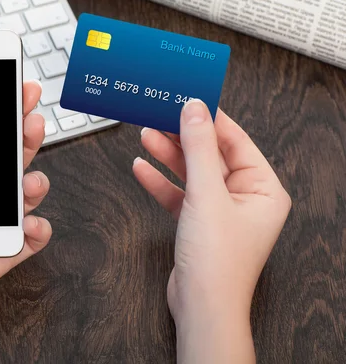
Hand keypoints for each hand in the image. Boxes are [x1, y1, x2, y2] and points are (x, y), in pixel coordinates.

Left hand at [0, 81, 50, 337]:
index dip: (0, 114)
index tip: (13, 90)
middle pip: (10, 159)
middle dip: (27, 136)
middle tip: (31, 119)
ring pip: (27, 194)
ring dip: (37, 181)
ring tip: (28, 182)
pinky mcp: (1, 253)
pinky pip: (32, 239)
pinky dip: (40, 229)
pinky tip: (30, 225)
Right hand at [133, 99, 290, 361]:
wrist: (200, 307)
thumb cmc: (217, 261)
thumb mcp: (206, 194)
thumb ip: (198, 148)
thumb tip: (194, 109)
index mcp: (263, 188)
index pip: (235, 141)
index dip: (210, 118)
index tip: (188, 98)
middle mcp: (245, 198)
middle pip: (210, 155)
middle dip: (183, 136)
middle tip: (160, 114)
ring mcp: (220, 211)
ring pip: (192, 173)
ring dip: (169, 155)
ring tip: (146, 135)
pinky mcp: (198, 223)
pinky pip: (179, 194)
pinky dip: (161, 181)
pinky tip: (142, 168)